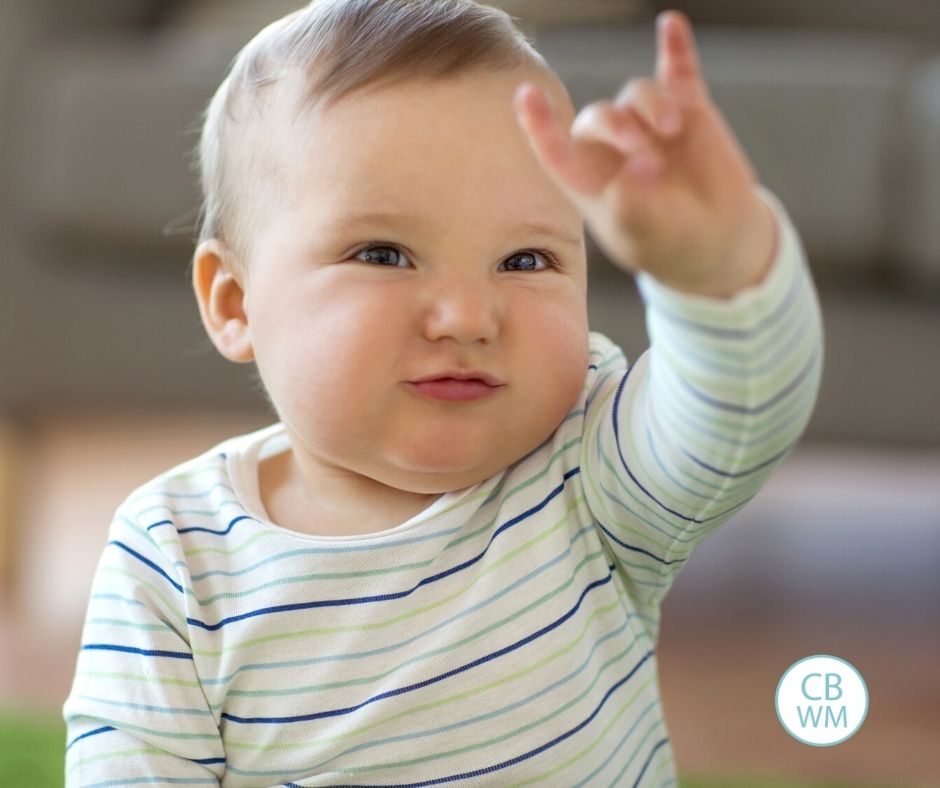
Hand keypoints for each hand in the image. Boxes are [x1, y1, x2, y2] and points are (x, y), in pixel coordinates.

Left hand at [514, 10, 776, 297]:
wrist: (715, 235)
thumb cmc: (665, 238)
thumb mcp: (645, 233)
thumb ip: (632, 206)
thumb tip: (634, 169)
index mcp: (586, 178)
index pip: (554, 149)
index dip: (539, 124)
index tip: (526, 95)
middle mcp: (611, 145)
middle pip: (599, 116)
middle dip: (618, 129)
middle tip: (646, 160)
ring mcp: (648, 122)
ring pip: (638, 94)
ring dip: (651, 107)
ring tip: (671, 133)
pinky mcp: (687, 107)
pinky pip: (677, 70)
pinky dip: (676, 48)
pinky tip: (672, 25)